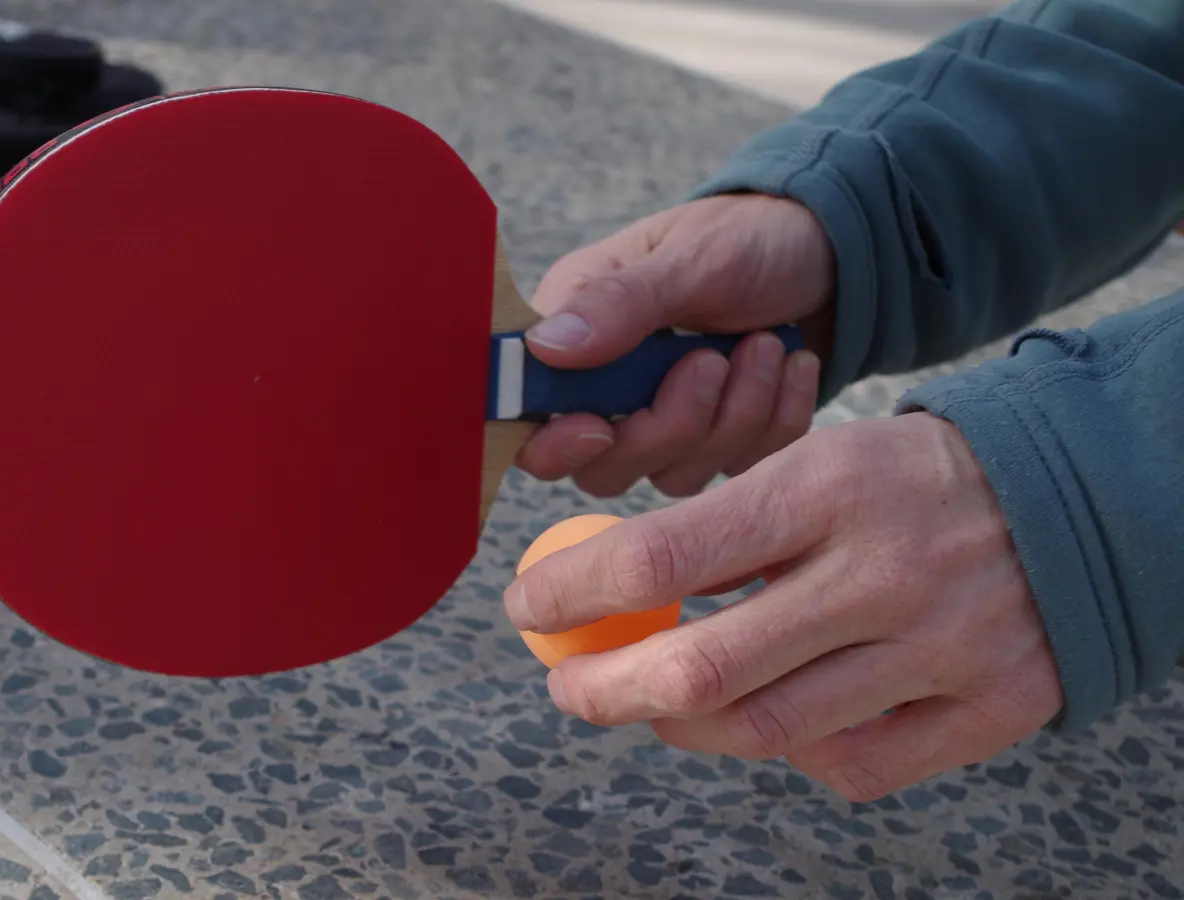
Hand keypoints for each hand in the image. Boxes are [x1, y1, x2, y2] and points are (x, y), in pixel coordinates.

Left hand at [504, 412, 1063, 801]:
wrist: (1073, 497)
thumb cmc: (905, 478)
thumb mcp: (811, 457)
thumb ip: (721, 526)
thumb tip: (603, 593)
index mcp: (827, 486)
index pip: (666, 553)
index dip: (576, 592)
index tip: (529, 606)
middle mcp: (884, 572)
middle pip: (707, 668)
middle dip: (608, 691)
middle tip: (568, 687)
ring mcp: (942, 648)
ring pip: (769, 730)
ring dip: (682, 727)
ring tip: (650, 705)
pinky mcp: (989, 707)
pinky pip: (852, 765)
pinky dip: (789, 752)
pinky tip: (769, 719)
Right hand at [518, 194, 835, 497]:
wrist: (836, 252)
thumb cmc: (752, 236)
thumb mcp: (693, 257)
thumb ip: (621, 304)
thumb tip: (544, 349)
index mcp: (574, 329)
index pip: (529, 416)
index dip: (555, 440)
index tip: (603, 425)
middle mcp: (607, 385)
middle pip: (602, 465)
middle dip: (670, 425)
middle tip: (712, 360)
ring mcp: (662, 420)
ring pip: (674, 474)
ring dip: (734, 416)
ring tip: (766, 346)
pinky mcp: (717, 440)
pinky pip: (738, 469)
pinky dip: (775, 421)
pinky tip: (791, 367)